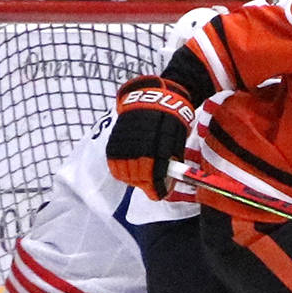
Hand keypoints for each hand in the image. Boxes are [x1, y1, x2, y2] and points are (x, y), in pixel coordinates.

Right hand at [106, 76, 193, 199]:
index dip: (158, 188)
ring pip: (126, 173)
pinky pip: (115, 164)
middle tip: (151, 187)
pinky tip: (128, 172)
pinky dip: (121, 171)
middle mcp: (141, 145)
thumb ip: (172, 160)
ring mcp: (126, 143)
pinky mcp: (115, 141)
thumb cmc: (170, 120)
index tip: (159, 195)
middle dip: (146, 185)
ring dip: (134, 180)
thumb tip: (168, 181)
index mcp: (159, 145)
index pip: (156, 174)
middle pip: (140, 176)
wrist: (151, 97)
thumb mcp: (177, 139)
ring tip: (140, 179)